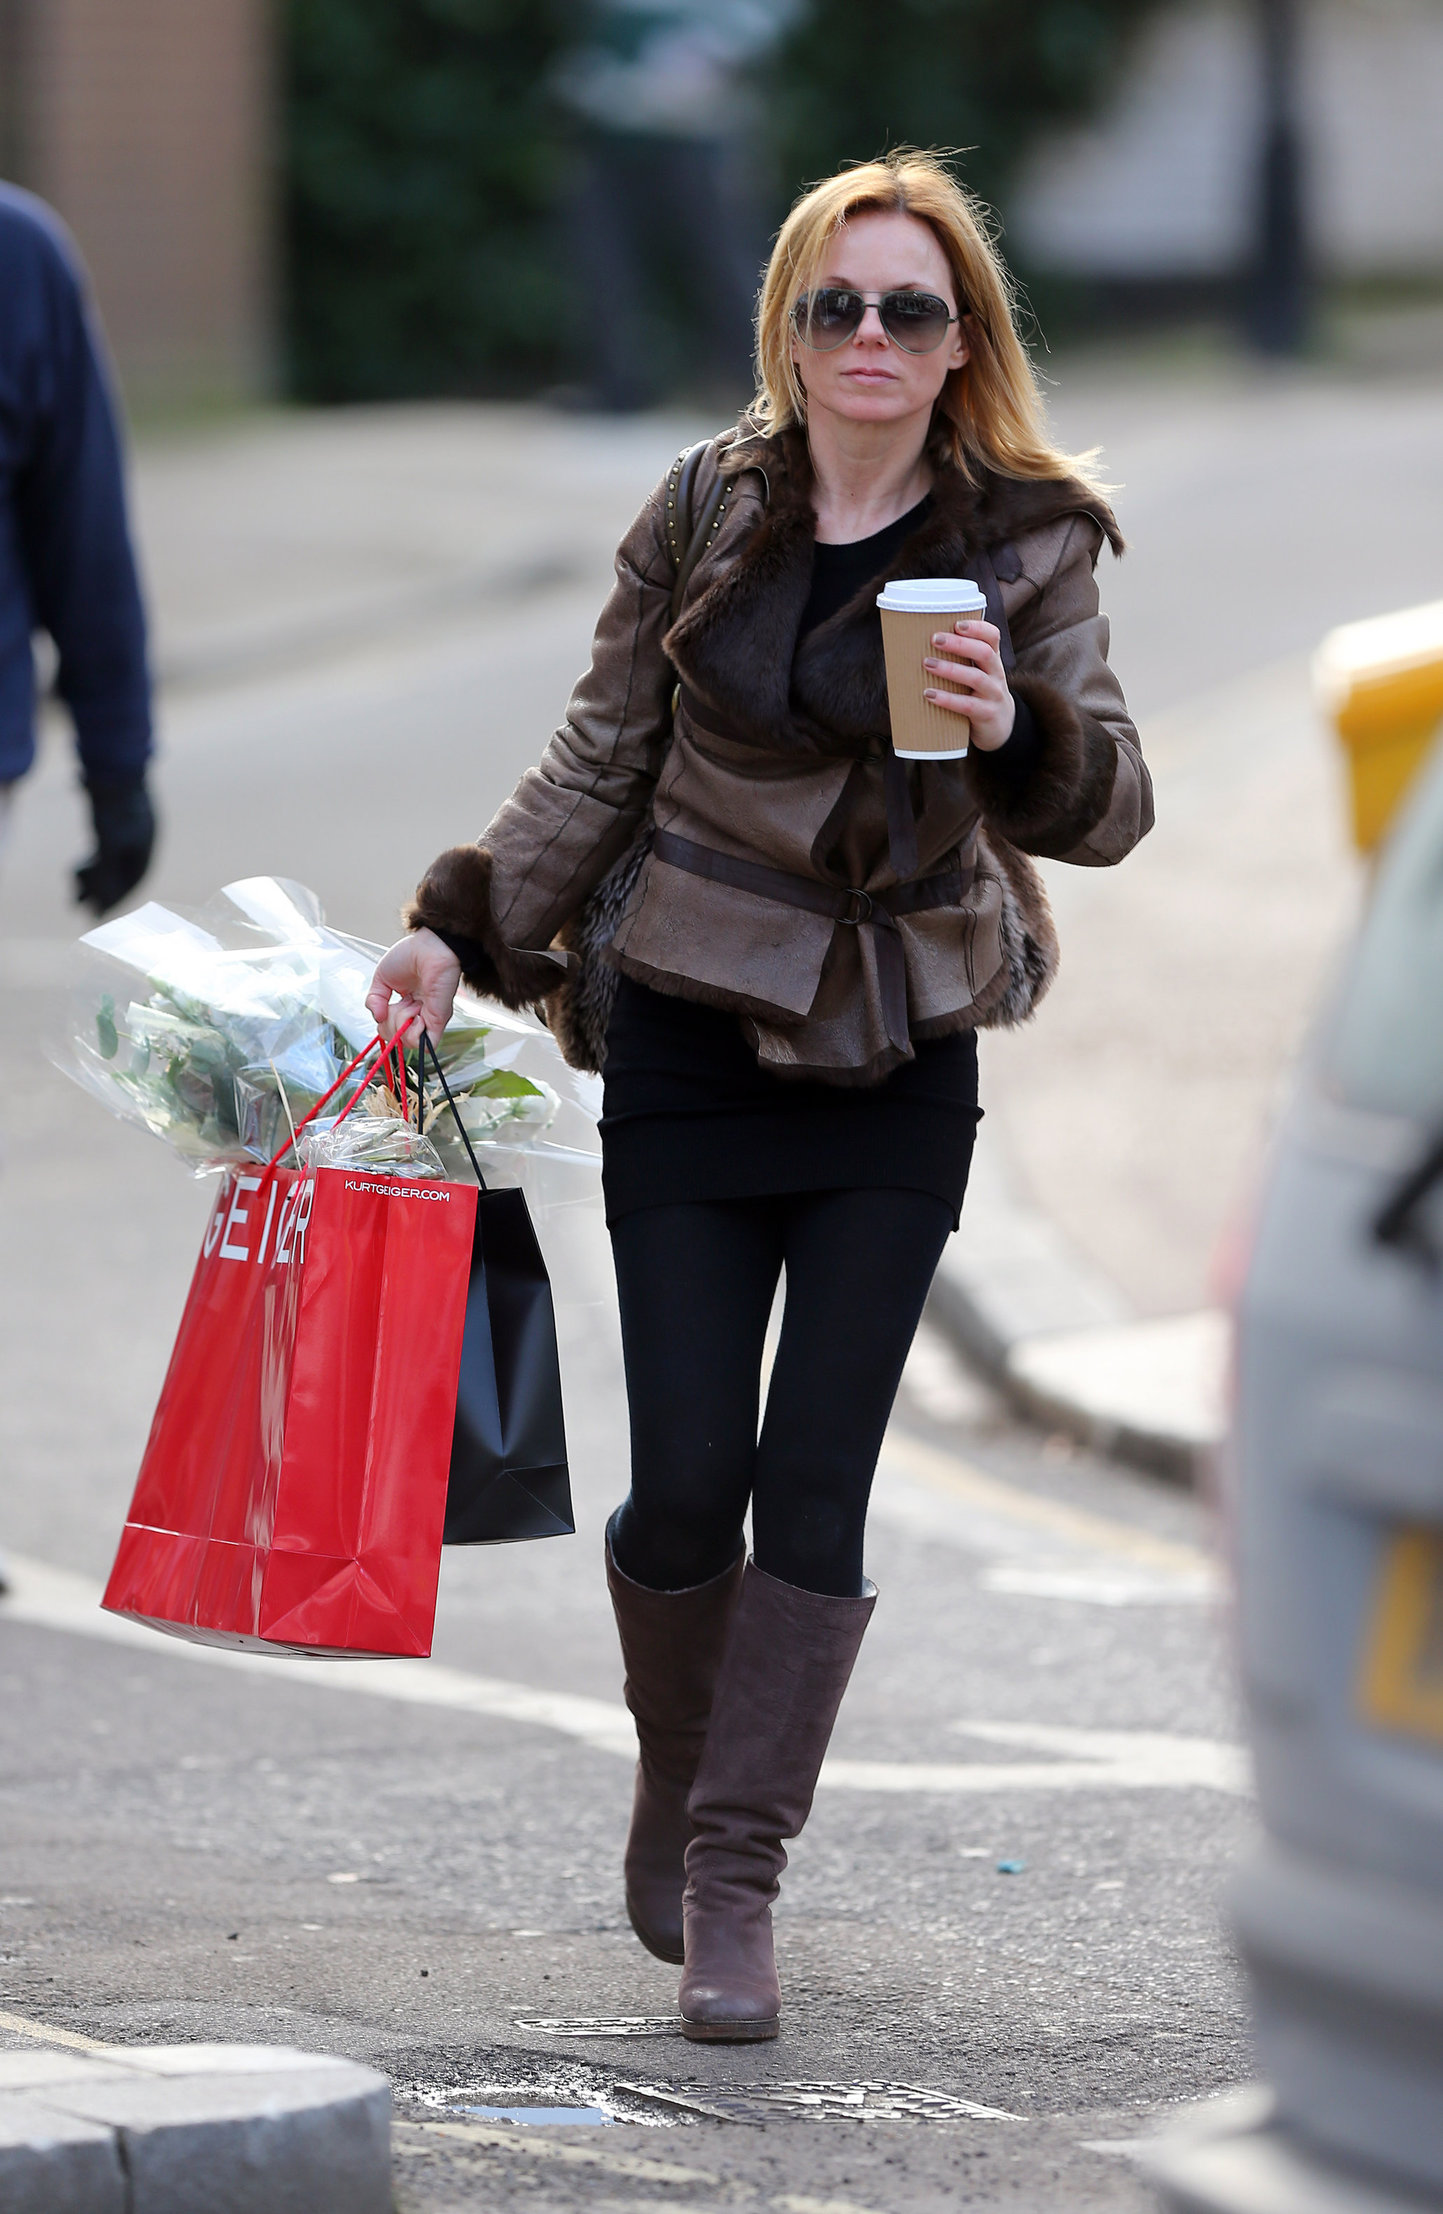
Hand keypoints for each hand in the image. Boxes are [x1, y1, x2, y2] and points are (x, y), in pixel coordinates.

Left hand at [74, 776, 156, 914]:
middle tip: (77, 903)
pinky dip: (94, 858)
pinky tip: (81, 863)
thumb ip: (104, 875)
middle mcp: (142, 838)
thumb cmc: (114, 804)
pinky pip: (106, 847)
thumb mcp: (107, 844)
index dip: (113, 899)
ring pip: (112, 859)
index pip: (133, 881)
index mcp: (147, 846)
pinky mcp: (116, 817)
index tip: (95, 914)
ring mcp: (130, 826)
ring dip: (94, 874)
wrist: (113, 762)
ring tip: (73, 881)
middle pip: (121, 872)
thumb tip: (97, 908)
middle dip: (100, 889)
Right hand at [365, 929, 460, 1041]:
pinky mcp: (438, 1020)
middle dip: (390, 1024)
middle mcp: (418, 1013)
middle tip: (396, 1004)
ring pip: (408, 1042)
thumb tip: (377, 1018)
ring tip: (408, 1005)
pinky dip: (414, 1034)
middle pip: (396, 1037)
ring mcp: (429, 1018)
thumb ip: (374, 1000)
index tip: (385, 1006)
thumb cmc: (410, 955)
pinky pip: (425, 1043)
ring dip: (401, 1025)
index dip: (383, 1023)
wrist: (429, 947)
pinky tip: (415, 1015)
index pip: (390, 1029)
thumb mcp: (381, 978)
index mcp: (406, 1003)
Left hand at [922, 620, 1015, 751]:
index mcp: (992, 660)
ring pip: (975, 678)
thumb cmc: (979, 694)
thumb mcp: (977, 673)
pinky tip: (929, 694)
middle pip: (984, 652)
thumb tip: (920, 643)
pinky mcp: (986, 714)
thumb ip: (960, 659)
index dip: (977, 627)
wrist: (1000, 728)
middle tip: (935, 639)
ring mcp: (993, 694)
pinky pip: (967, 705)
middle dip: (959, 644)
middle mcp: (996, 674)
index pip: (992, 636)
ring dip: (950, 669)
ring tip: (927, 663)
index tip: (956, 623)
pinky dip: (947, 699)